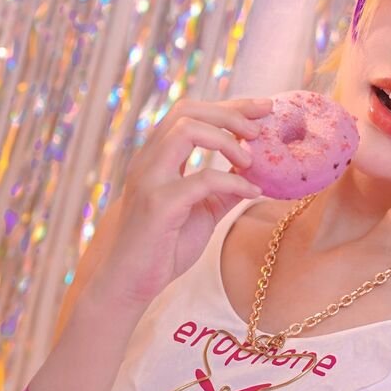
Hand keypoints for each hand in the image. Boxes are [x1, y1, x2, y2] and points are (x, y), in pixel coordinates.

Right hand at [90, 97, 270, 308]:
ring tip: (251, 159)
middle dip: (230, 112)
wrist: (127, 283)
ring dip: (226, 139)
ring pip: (186, 130)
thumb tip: (255, 175)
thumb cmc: (162, 247)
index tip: (263, 108)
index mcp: (158, 158)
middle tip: (261, 129)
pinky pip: (201, 179)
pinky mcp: (159, 205)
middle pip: (187, 111)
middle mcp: (149, 161)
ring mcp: (150, 180)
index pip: (190, 113)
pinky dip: (233, 181)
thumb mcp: (202, 212)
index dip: (229, 106)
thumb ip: (223, 190)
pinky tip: (252, 192)